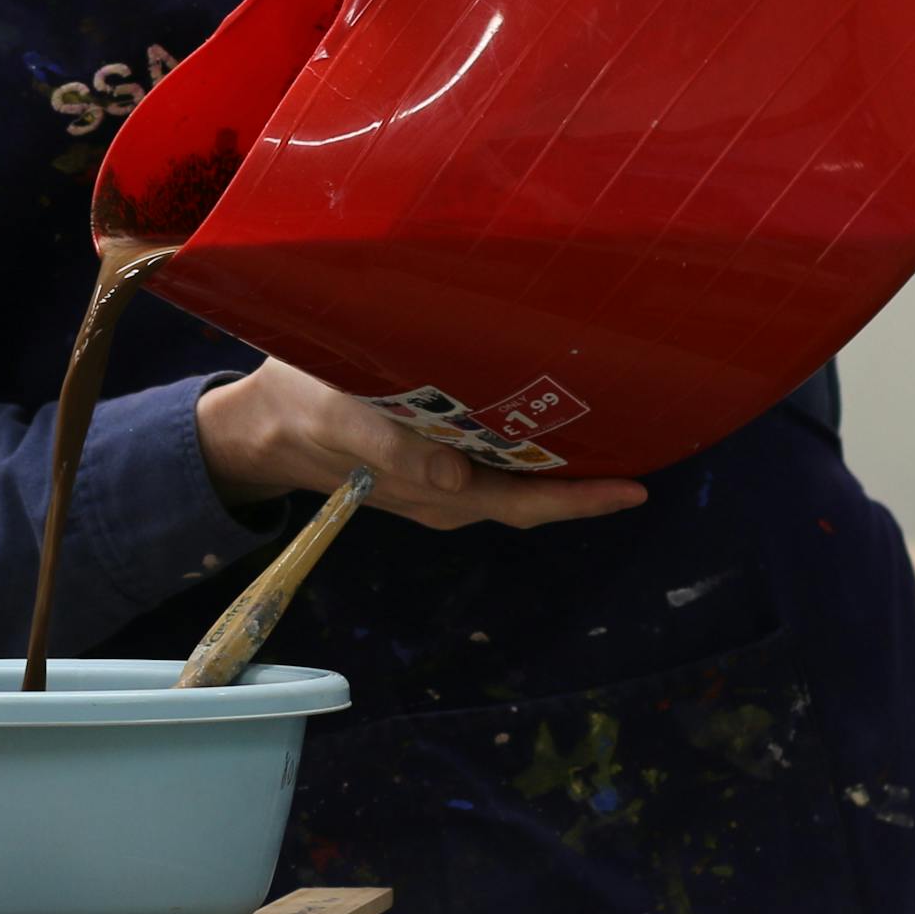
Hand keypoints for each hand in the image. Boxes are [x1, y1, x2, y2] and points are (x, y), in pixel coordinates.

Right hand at [196, 360, 648, 531]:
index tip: (639, 487)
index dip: (583, 499)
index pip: (528, 503)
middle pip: (537, 495)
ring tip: (621, 420)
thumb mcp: (337, 417)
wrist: (260, 426)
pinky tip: (552, 411)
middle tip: (654, 439)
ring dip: (565, 459)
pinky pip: (496, 461)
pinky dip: (529, 445)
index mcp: (437, 490)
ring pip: (519, 479)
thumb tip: (456, 475)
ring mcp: (444, 482)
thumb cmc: (302, 410)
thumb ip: (391, 445)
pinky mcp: (434, 462)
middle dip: (592, 478)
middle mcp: (452, 494)